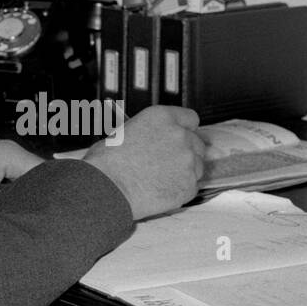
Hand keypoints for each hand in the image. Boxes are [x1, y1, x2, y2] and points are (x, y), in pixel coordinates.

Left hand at [0, 137, 43, 212]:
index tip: (49, 213)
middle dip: (38, 195)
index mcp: (9, 155)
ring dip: (25, 193)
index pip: (45, 174)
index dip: (49, 195)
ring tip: (24, 212)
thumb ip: (7, 204)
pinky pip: (13, 176)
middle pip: (37, 175)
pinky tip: (10, 203)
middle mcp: (8, 150)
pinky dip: (14, 189)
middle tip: (37, 217)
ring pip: (25, 177)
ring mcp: (1, 155)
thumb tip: (28, 213)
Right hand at [81, 105, 204, 220]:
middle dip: (185, 151)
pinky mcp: (189, 184)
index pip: (190, 117)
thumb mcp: (125, 131)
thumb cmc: (109, 161)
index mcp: (162, 117)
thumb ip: (151, 131)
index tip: (181, 136)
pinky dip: (181, 188)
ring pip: (198, 165)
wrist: (109, 187)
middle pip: (197, 142)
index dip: (185, 129)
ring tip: (161, 177)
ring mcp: (188, 160)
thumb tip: (156, 138)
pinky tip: (162, 188)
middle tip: (166, 161)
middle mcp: (179, 135)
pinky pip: (192, 185)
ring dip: (185, 170)